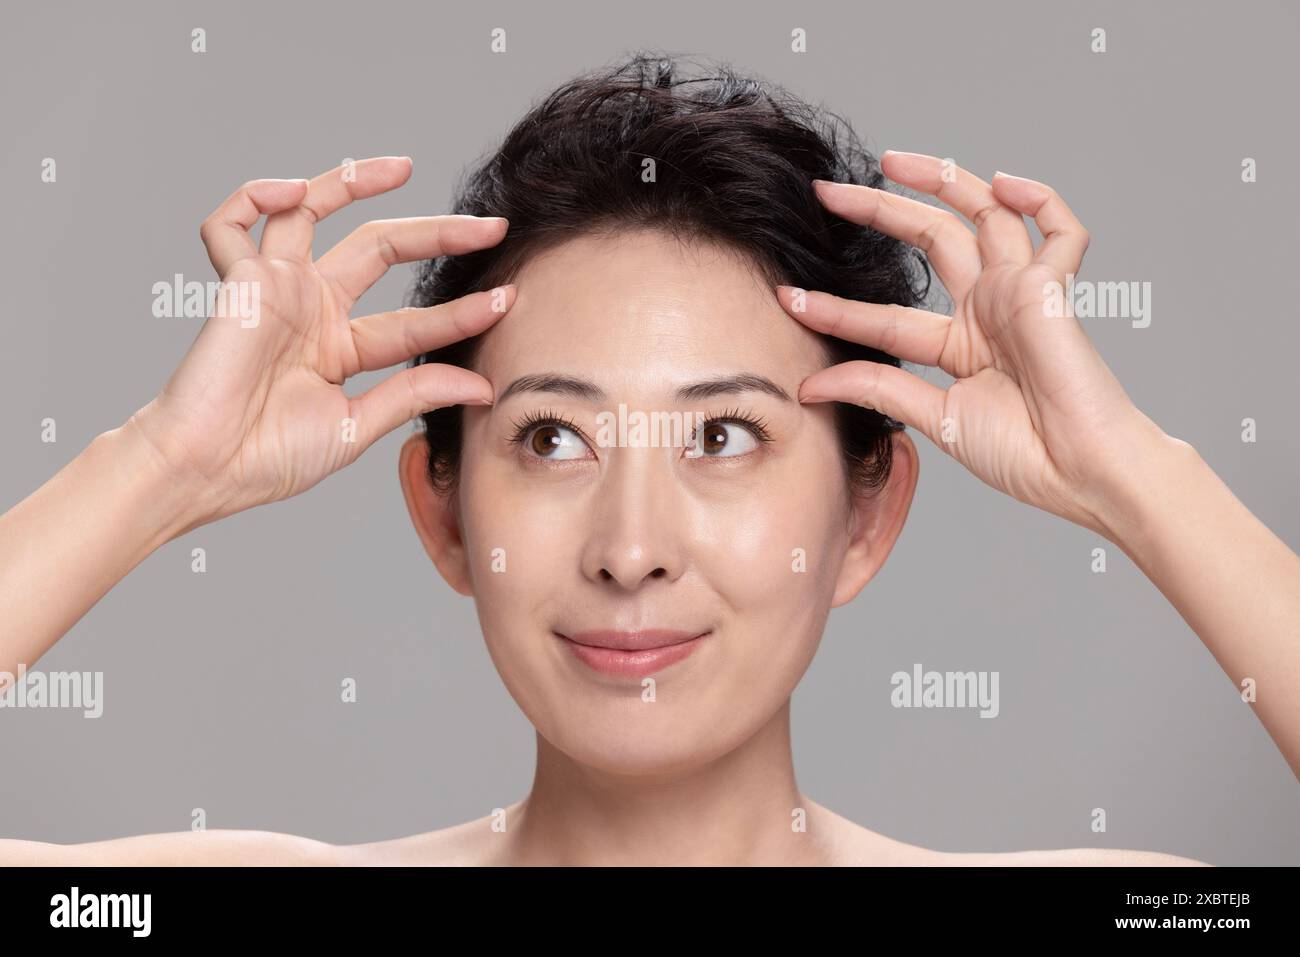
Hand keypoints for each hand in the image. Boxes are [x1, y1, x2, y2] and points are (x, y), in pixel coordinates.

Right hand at [128, 156, 511, 525]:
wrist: (206, 471)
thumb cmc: (269, 458)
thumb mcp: (357, 425)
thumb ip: (413, 396)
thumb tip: (481, 385)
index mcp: (341, 347)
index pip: (413, 319)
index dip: (461, 312)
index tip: (508, 300)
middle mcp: (312, 308)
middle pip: (381, 249)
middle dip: (437, 233)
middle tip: (490, 227)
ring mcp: (275, 290)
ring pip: (311, 212)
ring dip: (352, 181)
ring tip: (404, 167)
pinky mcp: (237, 281)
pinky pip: (232, 222)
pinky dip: (253, 195)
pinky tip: (290, 190)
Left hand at [778, 151, 1168, 537]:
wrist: (1080, 472)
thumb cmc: (1022, 454)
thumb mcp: (936, 418)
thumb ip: (879, 391)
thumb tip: (809, 386)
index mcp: (959, 344)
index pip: (885, 315)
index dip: (837, 307)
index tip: (789, 297)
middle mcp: (988, 308)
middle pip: (930, 240)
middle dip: (878, 211)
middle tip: (826, 193)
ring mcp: (1022, 293)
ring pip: (984, 214)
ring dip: (943, 180)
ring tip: (890, 160)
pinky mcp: (1056, 287)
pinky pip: (1061, 230)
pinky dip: (1040, 199)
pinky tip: (1003, 183)